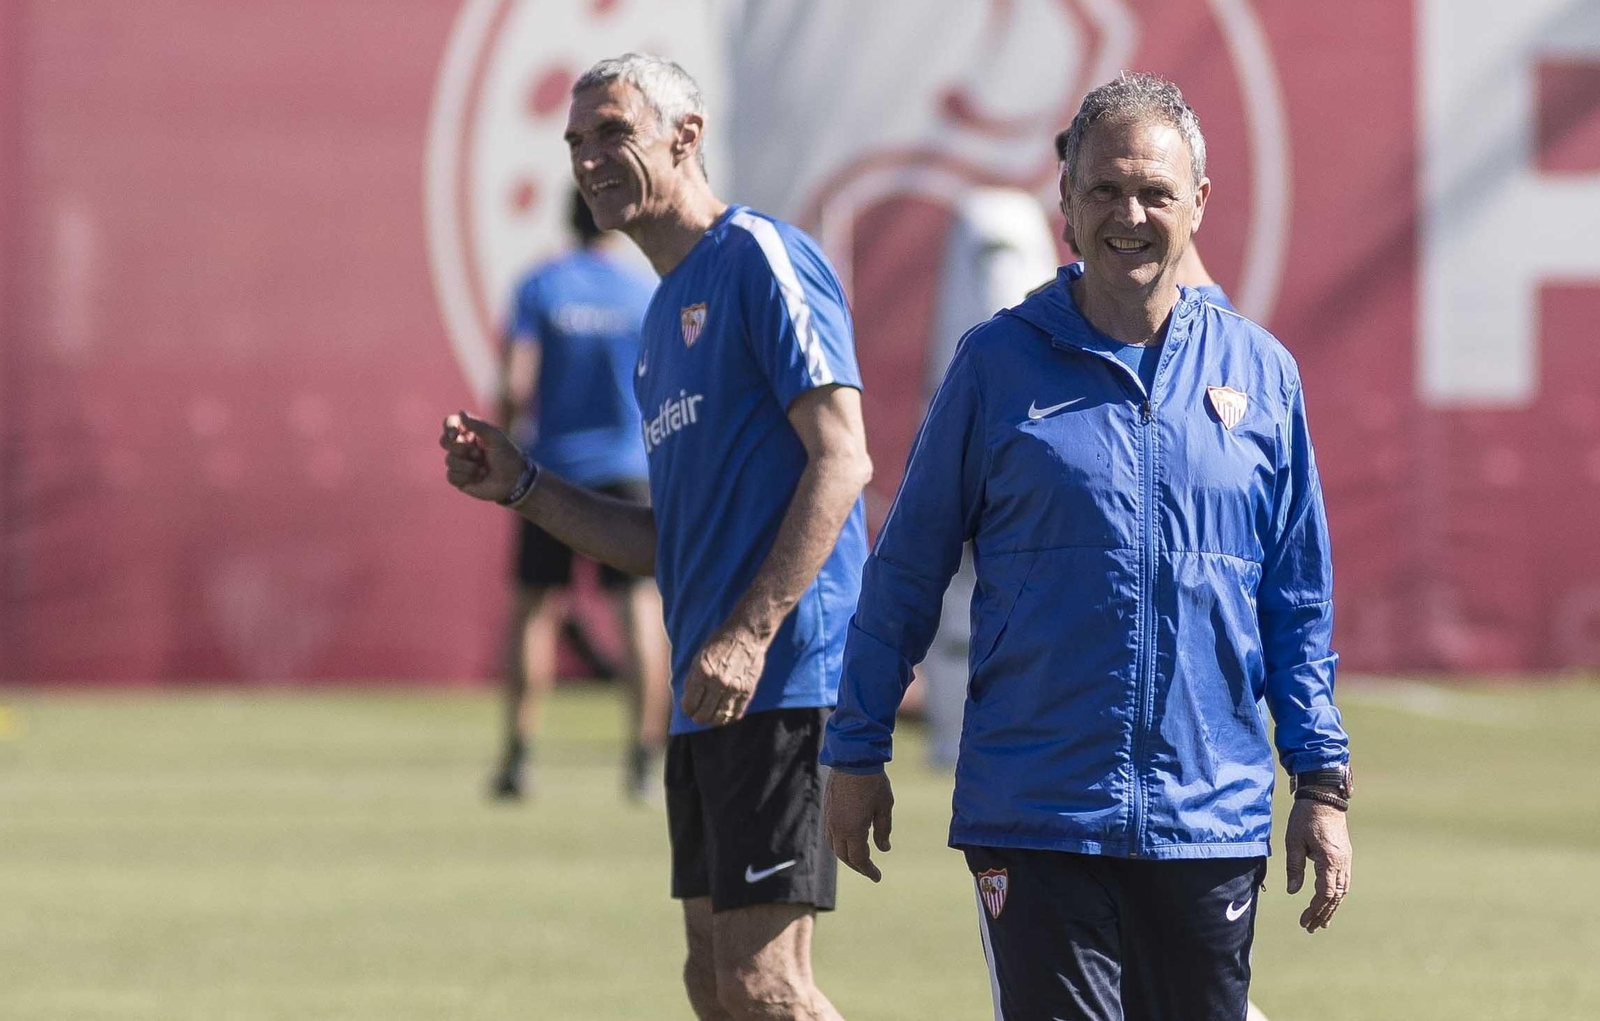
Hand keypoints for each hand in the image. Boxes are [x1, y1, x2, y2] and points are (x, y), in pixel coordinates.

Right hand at [439, 411, 526, 502]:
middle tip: (477, 453)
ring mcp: (460, 463)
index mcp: (470, 433)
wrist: (513, 480)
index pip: (451, 424)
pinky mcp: (460, 479)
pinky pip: (451, 476)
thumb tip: (460, 413)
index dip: (449, 427)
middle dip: (458, 448)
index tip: (456, 434)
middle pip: (444, 441)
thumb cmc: (507, 456)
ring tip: (483, 468)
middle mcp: (463, 446)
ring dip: (467, 465)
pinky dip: (465, 476)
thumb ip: (477, 425)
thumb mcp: (494, 436)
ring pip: (449, 460)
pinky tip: (479, 477)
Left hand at [680, 624, 767, 725]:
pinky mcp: (748, 691)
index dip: (687, 709)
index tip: (688, 709)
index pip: (690, 704)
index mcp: (702, 673)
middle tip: (698, 715)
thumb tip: (687, 698)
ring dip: (712, 720)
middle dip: (697, 717)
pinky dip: (728, 718)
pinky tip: (724, 714)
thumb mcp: (699, 657)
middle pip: (703, 715)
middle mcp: (718, 682)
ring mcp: (734, 688)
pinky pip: (736, 714)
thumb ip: (692, 679)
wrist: (746, 633)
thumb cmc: (720, 642)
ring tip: (710, 717)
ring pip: (720, 719)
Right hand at [823, 770, 892, 881]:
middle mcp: (837, 828)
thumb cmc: (872, 782)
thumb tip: (884, 849)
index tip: (877, 877)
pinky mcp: (827, 810)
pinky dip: (839, 843)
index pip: (859, 860)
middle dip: (858, 866)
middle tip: (870, 870)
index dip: (868, 870)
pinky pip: (830, 834)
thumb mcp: (884, 807)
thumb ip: (883, 831)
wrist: (852, 758)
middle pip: (844, 857)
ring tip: (859, 858)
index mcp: (853, 831)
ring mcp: (829, 819)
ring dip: (846, 856)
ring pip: (834, 847)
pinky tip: (848, 840)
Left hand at [1285, 798, 1351, 932]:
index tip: (1304, 921)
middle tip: (1311, 928)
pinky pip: (1343, 881)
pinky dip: (1336, 895)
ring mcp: (1346, 859)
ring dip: (1331, 907)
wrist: (1324, 796)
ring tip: (1321, 922)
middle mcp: (1342, 863)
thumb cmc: (1305, 817)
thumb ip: (1294, 867)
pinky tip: (1329, 902)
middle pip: (1335, 896)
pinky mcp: (1345, 855)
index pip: (1324, 894)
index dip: (1315, 910)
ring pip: (1341, 890)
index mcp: (1330, 860)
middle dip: (1323, 913)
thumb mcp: (1293, 841)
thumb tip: (1293, 891)